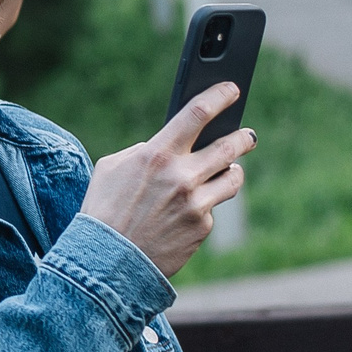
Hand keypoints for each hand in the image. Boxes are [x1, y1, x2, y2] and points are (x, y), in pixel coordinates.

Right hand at [80, 84, 255, 277]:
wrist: (106, 262)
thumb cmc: (103, 211)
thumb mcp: (112, 168)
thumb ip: (143, 151)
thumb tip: (169, 145)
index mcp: (157, 154)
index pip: (199, 113)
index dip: (220, 96)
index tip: (231, 90)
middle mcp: (182, 177)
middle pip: (231, 146)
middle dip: (244, 137)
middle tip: (248, 135)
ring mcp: (196, 204)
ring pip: (232, 179)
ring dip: (231, 172)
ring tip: (226, 172)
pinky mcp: (202, 228)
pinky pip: (212, 210)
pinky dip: (203, 208)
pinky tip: (184, 215)